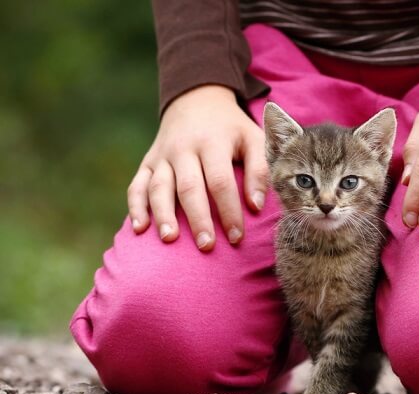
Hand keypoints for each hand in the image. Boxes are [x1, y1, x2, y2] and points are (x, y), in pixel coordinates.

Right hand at [127, 85, 266, 249]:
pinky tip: (140, 229)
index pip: (220, 181)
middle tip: (206, 246)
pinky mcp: (148, 162)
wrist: (196, 99)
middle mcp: (183, 148)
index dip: (229, 210)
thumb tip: (256, 205)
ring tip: (170, 239)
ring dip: (163, 214)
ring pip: (158, 187)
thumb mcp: (253, 138)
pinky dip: (135, 207)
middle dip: (197, 218)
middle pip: (189, 187)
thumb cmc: (231, 128)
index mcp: (212, 142)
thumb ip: (259, 169)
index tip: (236, 237)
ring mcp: (162, 155)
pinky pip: (136, 185)